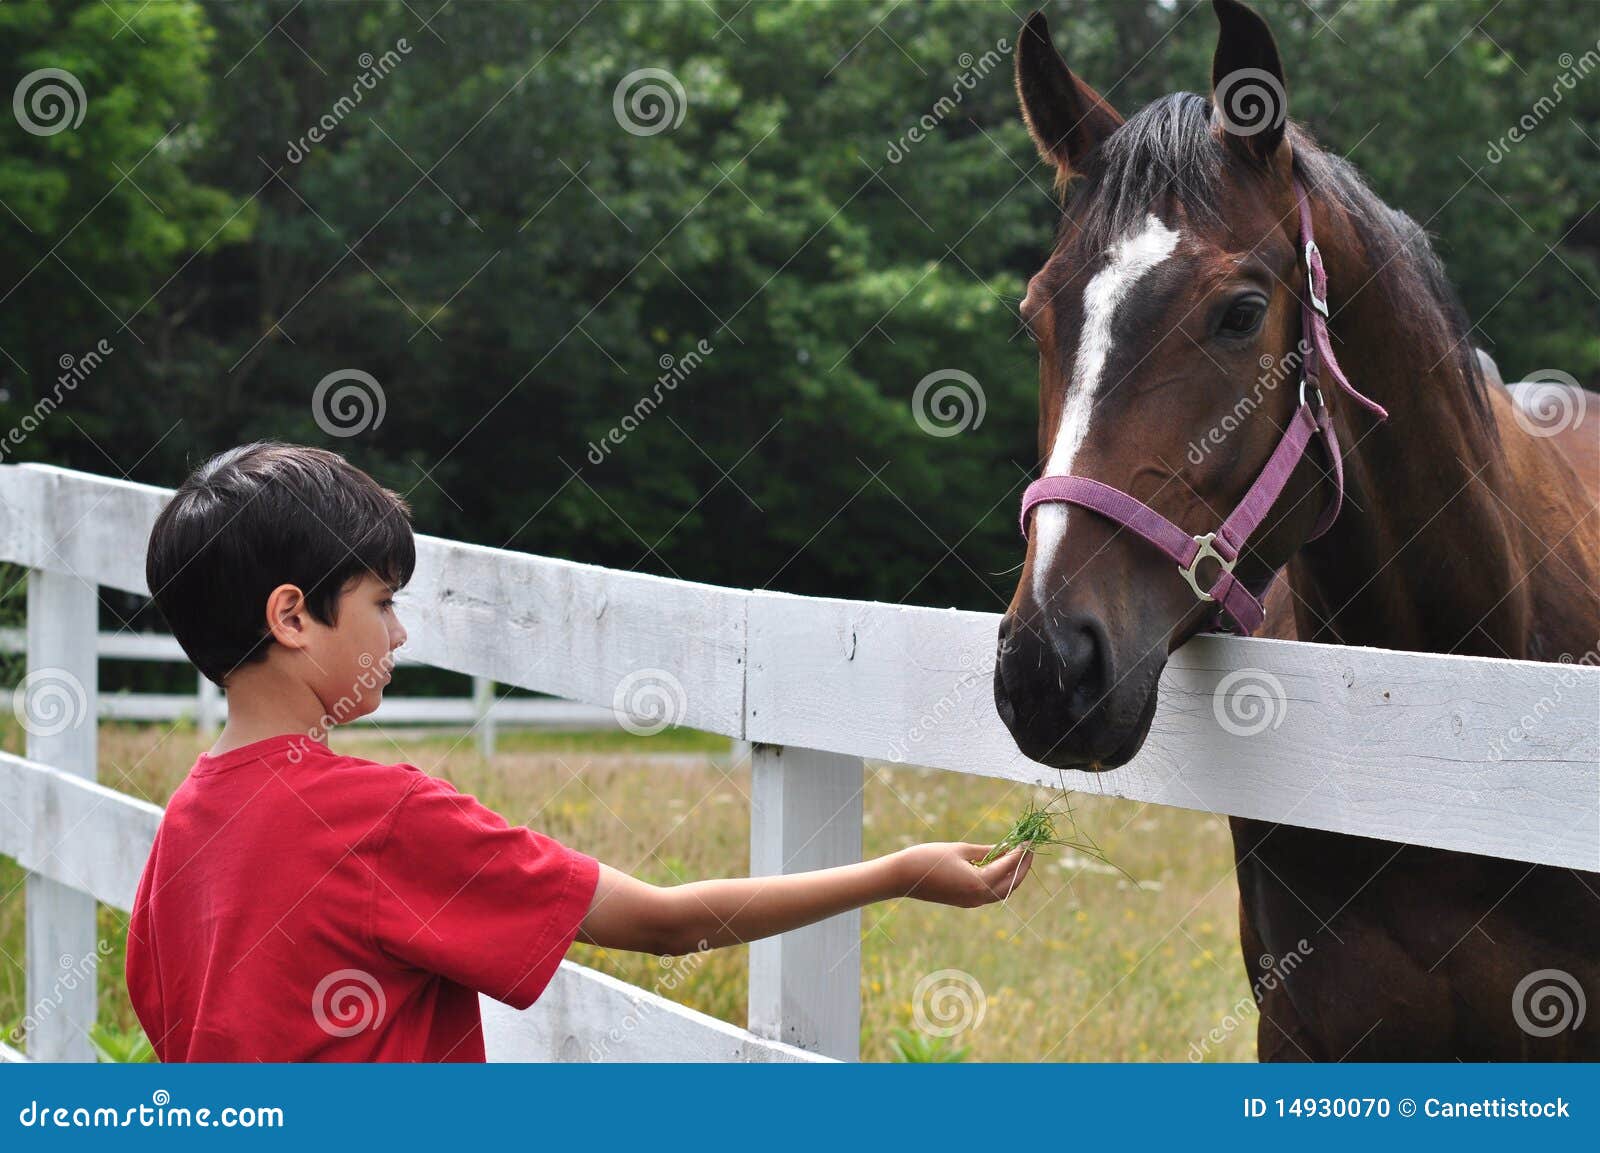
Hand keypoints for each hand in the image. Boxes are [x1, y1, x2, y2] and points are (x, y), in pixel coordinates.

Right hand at [893, 842, 1033, 907]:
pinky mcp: (965, 902)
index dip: (1021, 851)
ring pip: (1003, 891)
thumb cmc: (929, 858)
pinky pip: (991, 892)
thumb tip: (1007, 848)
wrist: (903, 878)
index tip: (1029, 839)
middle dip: (1023, 866)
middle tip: (1029, 848)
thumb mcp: (960, 850)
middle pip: (1012, 884)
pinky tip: (1000, 865)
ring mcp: (973, 902)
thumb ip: (986, 851)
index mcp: (980, 883)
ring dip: (1013, 875)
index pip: (1009, 866)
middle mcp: (979, 897)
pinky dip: (1000, 880)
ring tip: (1018, 855)